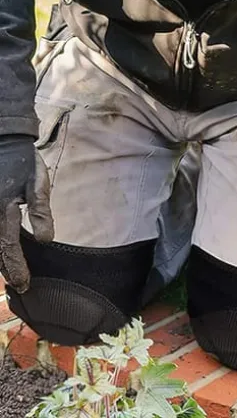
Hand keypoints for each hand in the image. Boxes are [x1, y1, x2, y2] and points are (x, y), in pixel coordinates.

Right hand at [0, 136, 52, 292]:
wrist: (1, 138)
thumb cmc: (22, 160)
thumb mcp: (37, 183)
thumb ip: (40, 211)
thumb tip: (45, 240)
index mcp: (2, 211)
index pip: (8, 248)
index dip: (16, 268)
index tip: (24, 284)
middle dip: (6, 268)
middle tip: (18, 285)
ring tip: (9, 272)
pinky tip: (2, 251)